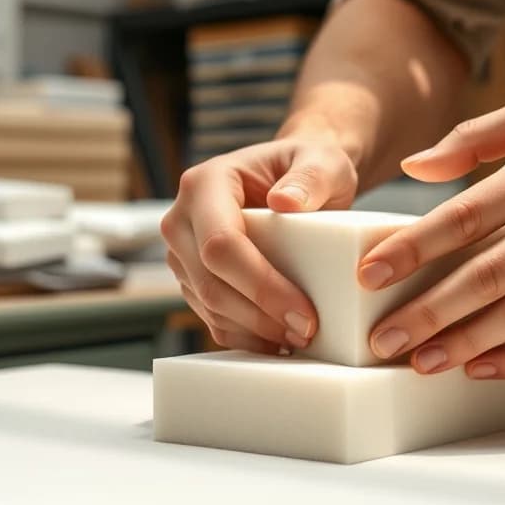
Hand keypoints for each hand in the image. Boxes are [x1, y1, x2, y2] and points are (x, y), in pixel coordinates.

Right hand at [161, 135, 358, 352]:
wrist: (293, 181)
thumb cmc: (307, 167)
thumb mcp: (322, 161)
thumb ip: (311, 176)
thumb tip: (285, 203)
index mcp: (204, 184)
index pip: (220, 244)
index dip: (260, 285)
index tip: (304, 312)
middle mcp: (182, 220)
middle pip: (209, 282)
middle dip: (260, 316)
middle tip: (307, 333)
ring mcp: (183, 254)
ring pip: (209, 306)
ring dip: (254, 331)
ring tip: (301, 339)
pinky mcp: (193, 280)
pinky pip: (213, 318)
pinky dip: (246, 337)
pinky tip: (280, 343)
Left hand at [359, 87, 504, 377]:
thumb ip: (471, 138)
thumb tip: (414, 168)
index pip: (464, 219)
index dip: (412, 250)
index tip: (369, 275)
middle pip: (486, 278)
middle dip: (427, 313)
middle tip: (381, 340)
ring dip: (466, 344)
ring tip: (420, 363)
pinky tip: (481, 367)